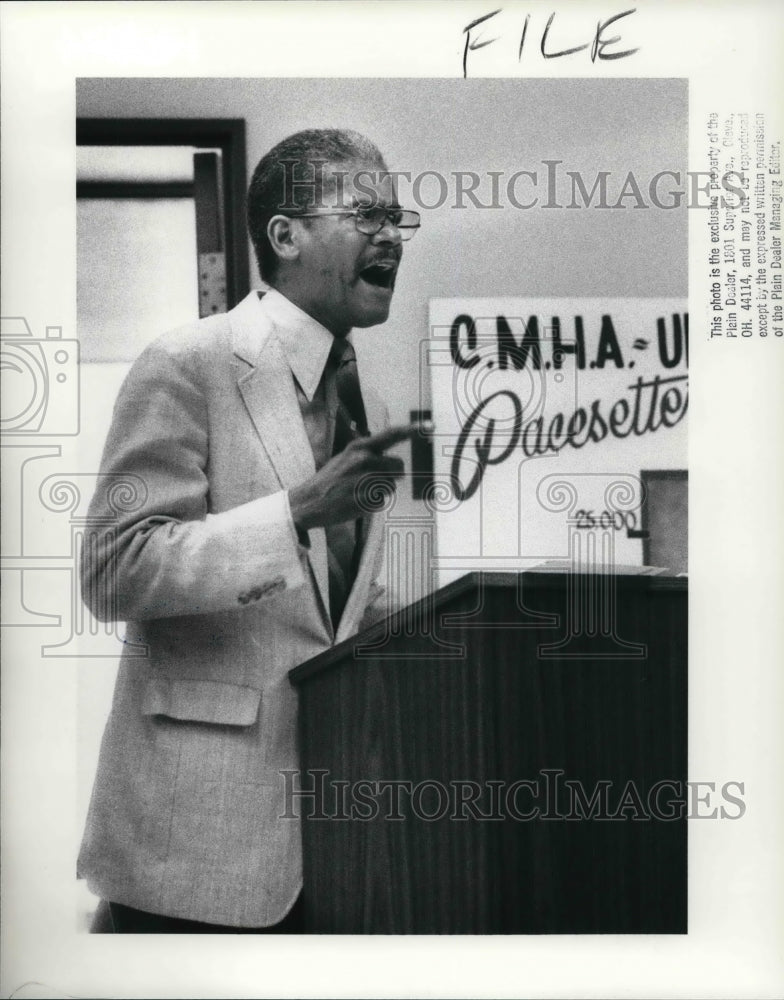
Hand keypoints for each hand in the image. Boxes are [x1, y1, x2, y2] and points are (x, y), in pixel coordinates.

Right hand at [289, 423, 426, 529]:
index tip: (430, 426)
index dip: (412, 430)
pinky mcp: (367, 499)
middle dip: (391, 474)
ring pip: (391, 486)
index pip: (391, 435)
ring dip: (380, 490)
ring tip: (358, 491)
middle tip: (370, 481)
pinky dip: (373, 503)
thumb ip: (368, 454)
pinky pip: (383, 501)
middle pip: (398, 467)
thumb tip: (394, 462)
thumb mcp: (345, 458)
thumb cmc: (329, 480)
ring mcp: (367, 480)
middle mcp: (365, 460)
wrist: (309, 501)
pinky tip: (356, 501)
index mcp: (359, 447)